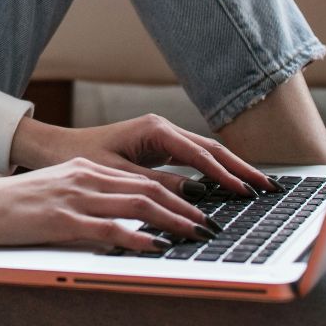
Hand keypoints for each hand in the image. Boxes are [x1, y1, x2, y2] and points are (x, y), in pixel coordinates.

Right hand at [0, 157, 224, 251]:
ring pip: (136, 205)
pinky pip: (108, 228)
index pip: (141, 179)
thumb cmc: (15, 205)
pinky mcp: (62, 220)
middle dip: (184, 208)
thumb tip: (123, 218)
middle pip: (147, 189)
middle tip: (210, 225)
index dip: (175, 194)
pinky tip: (156, 246)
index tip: (198, 210)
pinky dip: (137, 237)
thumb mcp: (58, 192)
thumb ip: (90, 199)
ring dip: (172, 221)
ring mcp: (74, 197)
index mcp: (86, 169)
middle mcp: (85, 177)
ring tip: (195, 234)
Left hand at [18, 113, 279, 199]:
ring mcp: (163, 137)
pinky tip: (231, 187)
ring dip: (232, 170)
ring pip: (206, 154)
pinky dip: (215, 172)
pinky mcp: (160, 148)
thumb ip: (155, 184)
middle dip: (241, 169)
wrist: (56, 148)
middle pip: (212, 149)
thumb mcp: (117, 175)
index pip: (200, 155)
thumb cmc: (80, 158)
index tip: (246, 192)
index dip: (224, 175)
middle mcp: (163, 129)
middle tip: (269, 188)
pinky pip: (195, 160)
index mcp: (154, 130)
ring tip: (259, 188)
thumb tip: (195, 196)